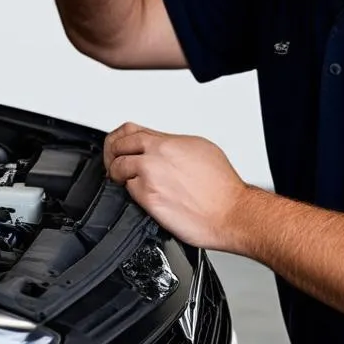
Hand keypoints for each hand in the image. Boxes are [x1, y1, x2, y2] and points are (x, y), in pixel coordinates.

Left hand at [104, 122, 249, 249]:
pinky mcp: (149, 198)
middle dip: (112, 155)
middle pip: (117, 146)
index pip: (129, 131)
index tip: (119, 147)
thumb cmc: (222, 186)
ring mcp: (151, 176)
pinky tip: (139, 196)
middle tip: (115, 165)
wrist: (231, 212)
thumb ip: (173, 144)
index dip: (119, 139)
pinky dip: (129, 193)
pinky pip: (127, 191)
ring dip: (118, 176)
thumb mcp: (200, 149)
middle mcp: (157, 155)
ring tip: (124, 182)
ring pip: (118, 168)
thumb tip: (159, 145)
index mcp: (168, 142)